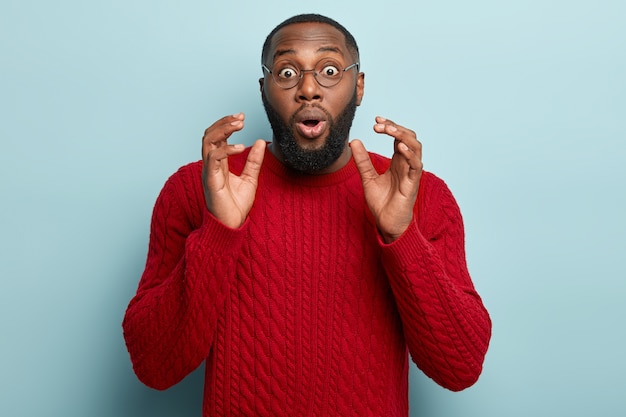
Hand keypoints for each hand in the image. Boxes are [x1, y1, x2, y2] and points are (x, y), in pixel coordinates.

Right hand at [201, 113, 265, 227]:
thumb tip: (260, 142)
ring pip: (207, 142)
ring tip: (239, 125)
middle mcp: (210, 165)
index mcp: (218, 163)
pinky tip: (240, 148)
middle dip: (224, 122)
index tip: (241, 117)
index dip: (227, 124)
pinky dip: (226, 149)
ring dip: (223, 130)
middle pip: (209, 135)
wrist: (231, 225)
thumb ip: (254, 161)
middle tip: (240, 117)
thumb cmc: (236, 206)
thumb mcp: (250, 179)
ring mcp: (209, 172)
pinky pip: (213, 159)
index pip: (217, 137)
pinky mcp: (210, 180)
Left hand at [351, 116, 422, 242]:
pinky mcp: (413, 183)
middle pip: (409, 137)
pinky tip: (399, 146)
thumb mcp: (367, 178)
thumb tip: (354, 141)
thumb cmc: (382, 203)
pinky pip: (416, 165)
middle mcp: (406, 164)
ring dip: (403, 135)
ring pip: (416, 147)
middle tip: (378, 125)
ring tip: (389, 130)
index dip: (390, 126)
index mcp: (397, 161)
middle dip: (395, 127)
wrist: (386, 223)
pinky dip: (410, 154)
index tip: (376, 121)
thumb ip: (362, 161)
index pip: (398, 136)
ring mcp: (411, 172)